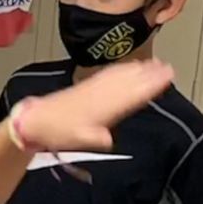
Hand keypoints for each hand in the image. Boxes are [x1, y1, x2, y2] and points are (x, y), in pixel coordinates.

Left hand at [12, 60, 174, 151]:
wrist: (35, 120)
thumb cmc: (58, 132)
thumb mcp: (78, 140)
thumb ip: (95, 138)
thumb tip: (108, 138)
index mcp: (101, 107)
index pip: (132, 94)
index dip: (150, 85)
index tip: (166, 77)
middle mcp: (100, 94)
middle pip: (130, 81)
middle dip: (149, 74)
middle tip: (168, 67)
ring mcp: (93, 88)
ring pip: (120, 75)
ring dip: (138, 68)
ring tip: (155, 63)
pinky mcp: (86, 85)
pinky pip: (108, 73)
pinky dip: (121, 68)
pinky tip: (129, 65)